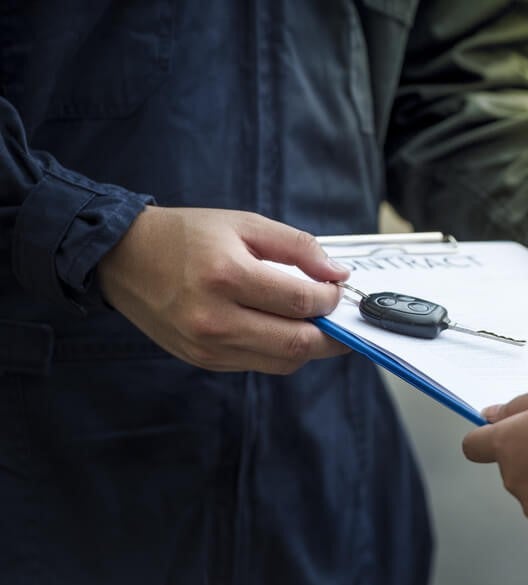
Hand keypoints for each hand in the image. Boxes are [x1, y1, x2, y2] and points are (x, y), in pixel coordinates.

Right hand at [98, 206, 350, 373]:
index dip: (331, 298)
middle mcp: (216, 318)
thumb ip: (298, 247)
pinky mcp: (203, 360)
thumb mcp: (245, 223)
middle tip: (341, 318)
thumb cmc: (187, 236)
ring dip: (309, 346)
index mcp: (227, 276)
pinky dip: (280, 351)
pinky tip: (281, 328)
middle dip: (332, 334)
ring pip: (283, 361)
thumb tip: (338, 275)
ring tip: (315, 323)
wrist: (124, 259)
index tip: (338, 289)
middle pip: (297, 343)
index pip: (301, 302)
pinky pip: (259, 365)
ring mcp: (207, 346)